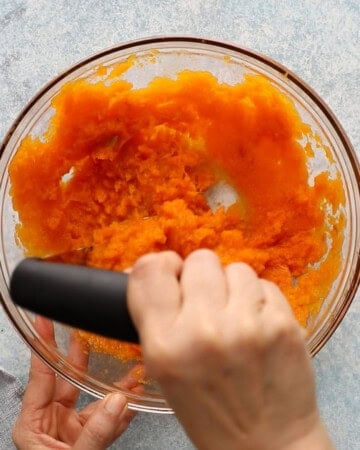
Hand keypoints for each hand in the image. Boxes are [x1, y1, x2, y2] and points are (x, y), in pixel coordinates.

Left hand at [13, 317, 133, 449]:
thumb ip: (94, 432)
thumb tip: (116, 402)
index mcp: (34, 423)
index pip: (40, 375)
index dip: (43, 345)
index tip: (43, 321)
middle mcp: (51, 421)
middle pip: (69, 378)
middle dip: (82, 354)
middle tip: (86, 329)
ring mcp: (71, 429)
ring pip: (94, 397)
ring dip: (115, 386)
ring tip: (130, 370)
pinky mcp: (88, 438)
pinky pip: (108, 419)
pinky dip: (123, 409)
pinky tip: (134, 399)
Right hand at [128, 249, 333, 449]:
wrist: (266, 443)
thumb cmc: (209, 408)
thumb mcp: (162, 369)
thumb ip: (154, 315)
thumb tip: (145, 268)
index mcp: (165, 346)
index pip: (150, 270)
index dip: (162, 266)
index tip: (172, 275)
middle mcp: (204, 331)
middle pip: (200, 259)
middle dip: (201, 277)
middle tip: (208, 304)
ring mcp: (248, 326)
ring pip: (236, 268)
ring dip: (233, 287)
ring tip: (235, 317)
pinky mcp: (283, 324)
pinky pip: (264, 284)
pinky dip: (258, 299)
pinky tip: (257, 325)